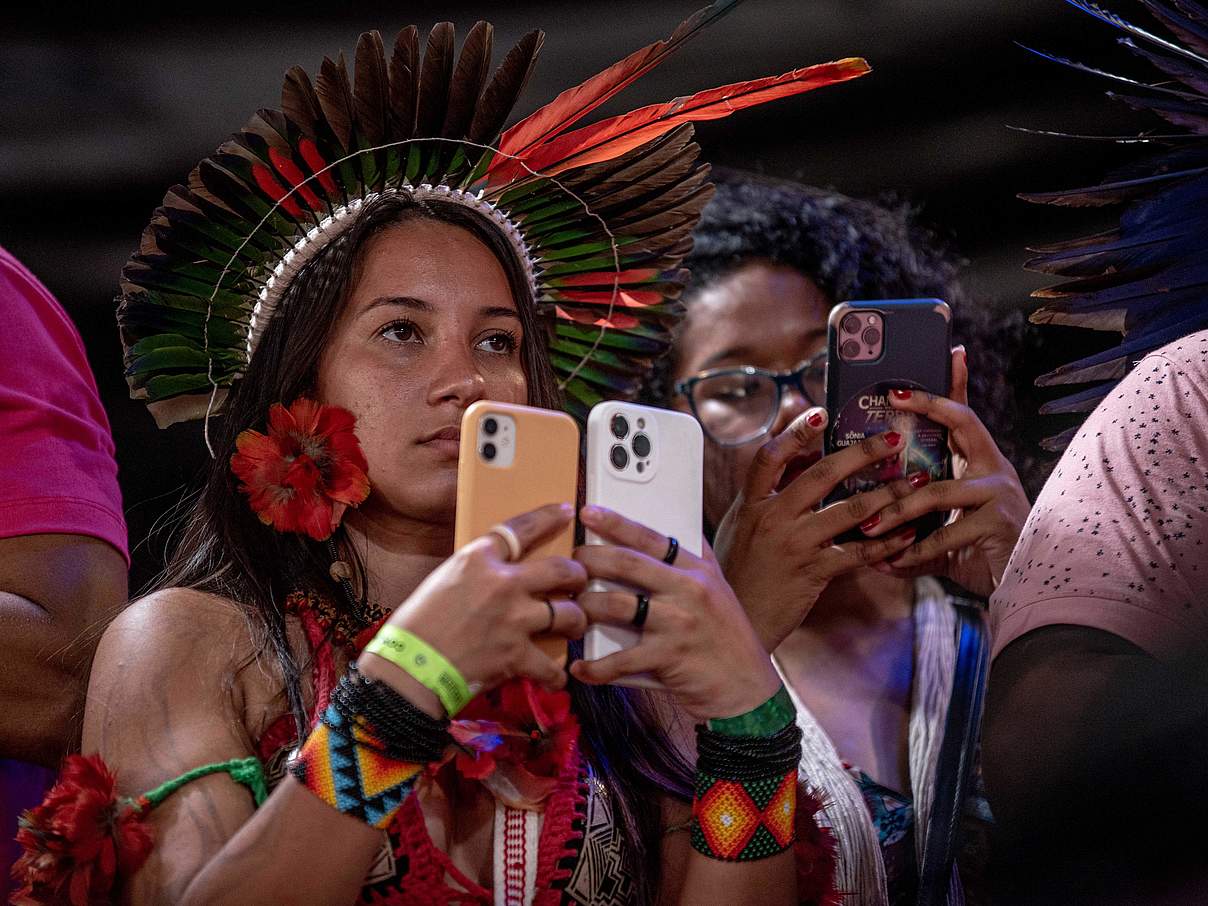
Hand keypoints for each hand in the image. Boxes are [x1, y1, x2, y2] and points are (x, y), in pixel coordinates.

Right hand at [361, 503, 587, 713]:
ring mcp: (513, 620)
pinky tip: (555, 675)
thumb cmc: (416, 626)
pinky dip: (555, 674)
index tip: (565, 512)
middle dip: (577, 576)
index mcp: (478, 559)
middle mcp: (502, 584)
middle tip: (578, 581)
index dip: (548, 518)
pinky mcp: (516, 655)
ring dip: (575, 621)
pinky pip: (552, 665)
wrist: (407, 669)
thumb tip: (500, 576)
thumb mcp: (444, 580)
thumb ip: (477, 573)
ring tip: (573, 625)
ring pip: (568, 614)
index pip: (522, 528)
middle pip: (561, 570)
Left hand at [570, 505, 781, 720]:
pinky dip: (596, 666)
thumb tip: (670, 528)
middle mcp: (689, 590)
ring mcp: (678, 624)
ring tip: (571, 610)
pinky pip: (621, 659)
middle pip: (628, 564)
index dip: (617, 523)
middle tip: (569, 563)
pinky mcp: (669, 657)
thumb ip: (694, 562)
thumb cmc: (726, 638)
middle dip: (591, 559)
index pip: (652, 538)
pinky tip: (580, 667)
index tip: (588, 512)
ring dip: (586, 608)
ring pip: (617, 606)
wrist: (747, 688)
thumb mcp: (718, 590)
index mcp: (698, 570)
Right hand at [713, 407, 923, 651]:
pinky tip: (907, 534)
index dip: (796, 432)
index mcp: (752, 503)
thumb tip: (796, 461)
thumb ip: (767, 495)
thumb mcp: (742, 527)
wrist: (738, 621)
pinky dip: (886, 542)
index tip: (822, 413)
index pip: (771, 456)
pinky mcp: (813, 572)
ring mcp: (794, 544)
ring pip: (848, 510)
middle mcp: (772, 517)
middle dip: (861, 453)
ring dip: (886, 494)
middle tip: (892, 440)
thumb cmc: (740, 573)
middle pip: (821, 473)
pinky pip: (858, 551)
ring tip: (914, 483)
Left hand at [862, 348, 1029, 596]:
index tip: (936, 361)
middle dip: (928, 406)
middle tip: (892, 397)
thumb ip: (910, 528)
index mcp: (980, 465)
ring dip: (897, 510)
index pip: (963, 417)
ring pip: (936, 492)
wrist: (1023, 587)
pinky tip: (891, 561)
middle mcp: (994, 471)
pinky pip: (944, 535)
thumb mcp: (943, 532)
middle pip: (963, 424)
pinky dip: (914, 551)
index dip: (949, 388)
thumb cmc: (980, 553)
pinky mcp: (997, 523)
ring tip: (868, 526)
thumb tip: (864, 533)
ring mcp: (999, 494)